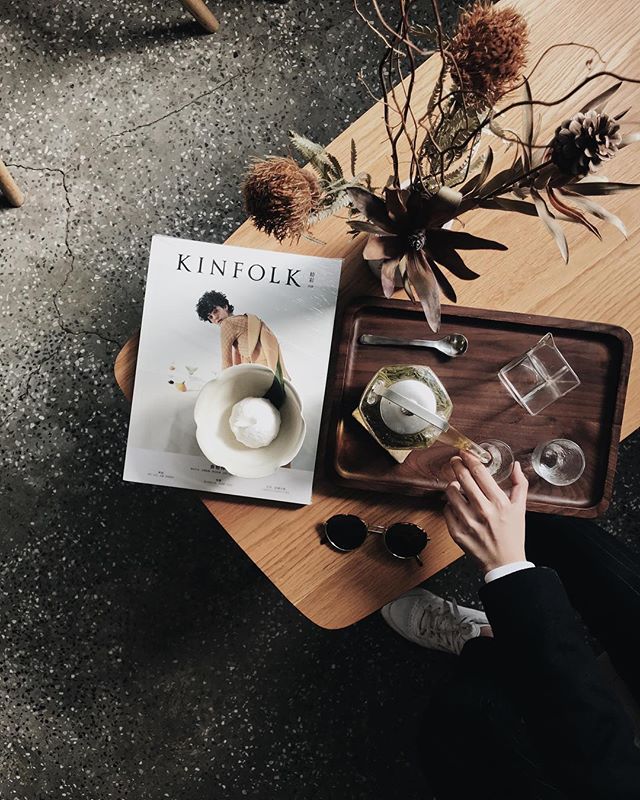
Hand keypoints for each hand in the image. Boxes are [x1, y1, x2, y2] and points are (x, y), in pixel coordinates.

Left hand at [443, 450, 528, 573]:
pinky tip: (457, 505)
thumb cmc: (513, 534)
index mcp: (498, 502)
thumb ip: (520, 484)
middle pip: (462, 478)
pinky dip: (450, 505)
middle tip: (455, 461)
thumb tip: (516, 465)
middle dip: (456, 465)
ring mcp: (468, 522)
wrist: (504, 562)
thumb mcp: (520, 508)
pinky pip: (446, 510)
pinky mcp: (457, 532)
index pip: (479, 472)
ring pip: (450, 492)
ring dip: (452, 485)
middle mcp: (482, 510)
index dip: (469, 458)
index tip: (465, 453)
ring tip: (457, 486)